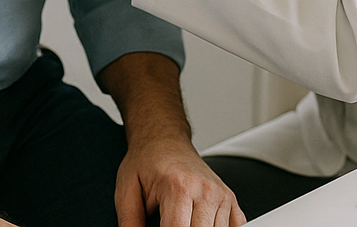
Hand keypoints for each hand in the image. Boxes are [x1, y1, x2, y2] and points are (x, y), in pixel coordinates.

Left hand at [116, 136, 245, 226]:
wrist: (163, 139)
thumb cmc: (147, 161)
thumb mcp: (127, 189)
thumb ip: (129, 221)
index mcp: (178, 187)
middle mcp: (204, 190)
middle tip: (168, 224)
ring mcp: (220, 194)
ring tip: (183, 220)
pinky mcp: (229, 197)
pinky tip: (204, 224)